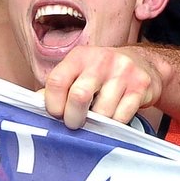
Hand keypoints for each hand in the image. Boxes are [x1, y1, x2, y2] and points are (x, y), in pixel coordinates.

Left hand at [42, 45, 161, 128]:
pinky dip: (115, 124)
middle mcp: (101, 60)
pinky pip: (122, 116)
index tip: (57, 114)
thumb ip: (59, 88)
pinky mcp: (140, 86)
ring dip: (98, 123)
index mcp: (79, 56)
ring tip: (98, 119)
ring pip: (103, 111)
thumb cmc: (103, 73)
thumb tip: (35, 104)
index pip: (56, 81)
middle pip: (79, 96)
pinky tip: (114, 117)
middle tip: (75, 123)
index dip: (52, 104)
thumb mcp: (79, 72)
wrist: (144, 63)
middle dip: (74, 118)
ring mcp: (123, 72)